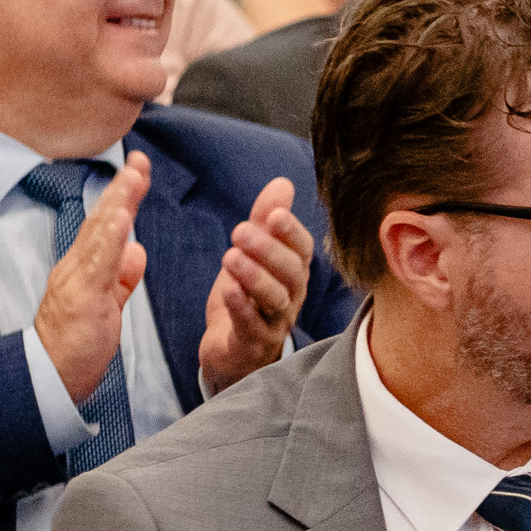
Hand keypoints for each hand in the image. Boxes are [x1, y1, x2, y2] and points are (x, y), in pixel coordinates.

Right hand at [34, 151, 150, 403]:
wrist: (48, 377)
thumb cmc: (76, 345)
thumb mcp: (107, 305)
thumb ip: (121, 278)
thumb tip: (136, 250)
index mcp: (85, 269)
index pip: (107, 226)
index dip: (123, 198)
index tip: (140, 172)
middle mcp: (77, 267)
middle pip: (101, 221)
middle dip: (122, 190)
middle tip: (140, 162)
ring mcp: (77, 281)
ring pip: (99, 235)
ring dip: (117, 204)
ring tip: (133, 178)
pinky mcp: (81, 298)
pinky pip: (98, 264)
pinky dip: (110, 239)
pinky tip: (122, 218)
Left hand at [198, 177, 314, 393]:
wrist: (231, 348)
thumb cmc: (247, 297)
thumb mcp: (251, 254)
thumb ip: (264, 221)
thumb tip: (282, 182)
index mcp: (293, 272)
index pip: (302, 250)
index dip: (291, 232)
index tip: (274, 214)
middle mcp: (292, 296)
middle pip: (291, 273)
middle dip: (269, 250)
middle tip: (240, 231)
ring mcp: (276, 322)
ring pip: (275, 299)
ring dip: (255, 276)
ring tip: (230, 256)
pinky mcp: (254, 343)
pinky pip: (252, 326)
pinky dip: (242, 308)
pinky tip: (228, 290)